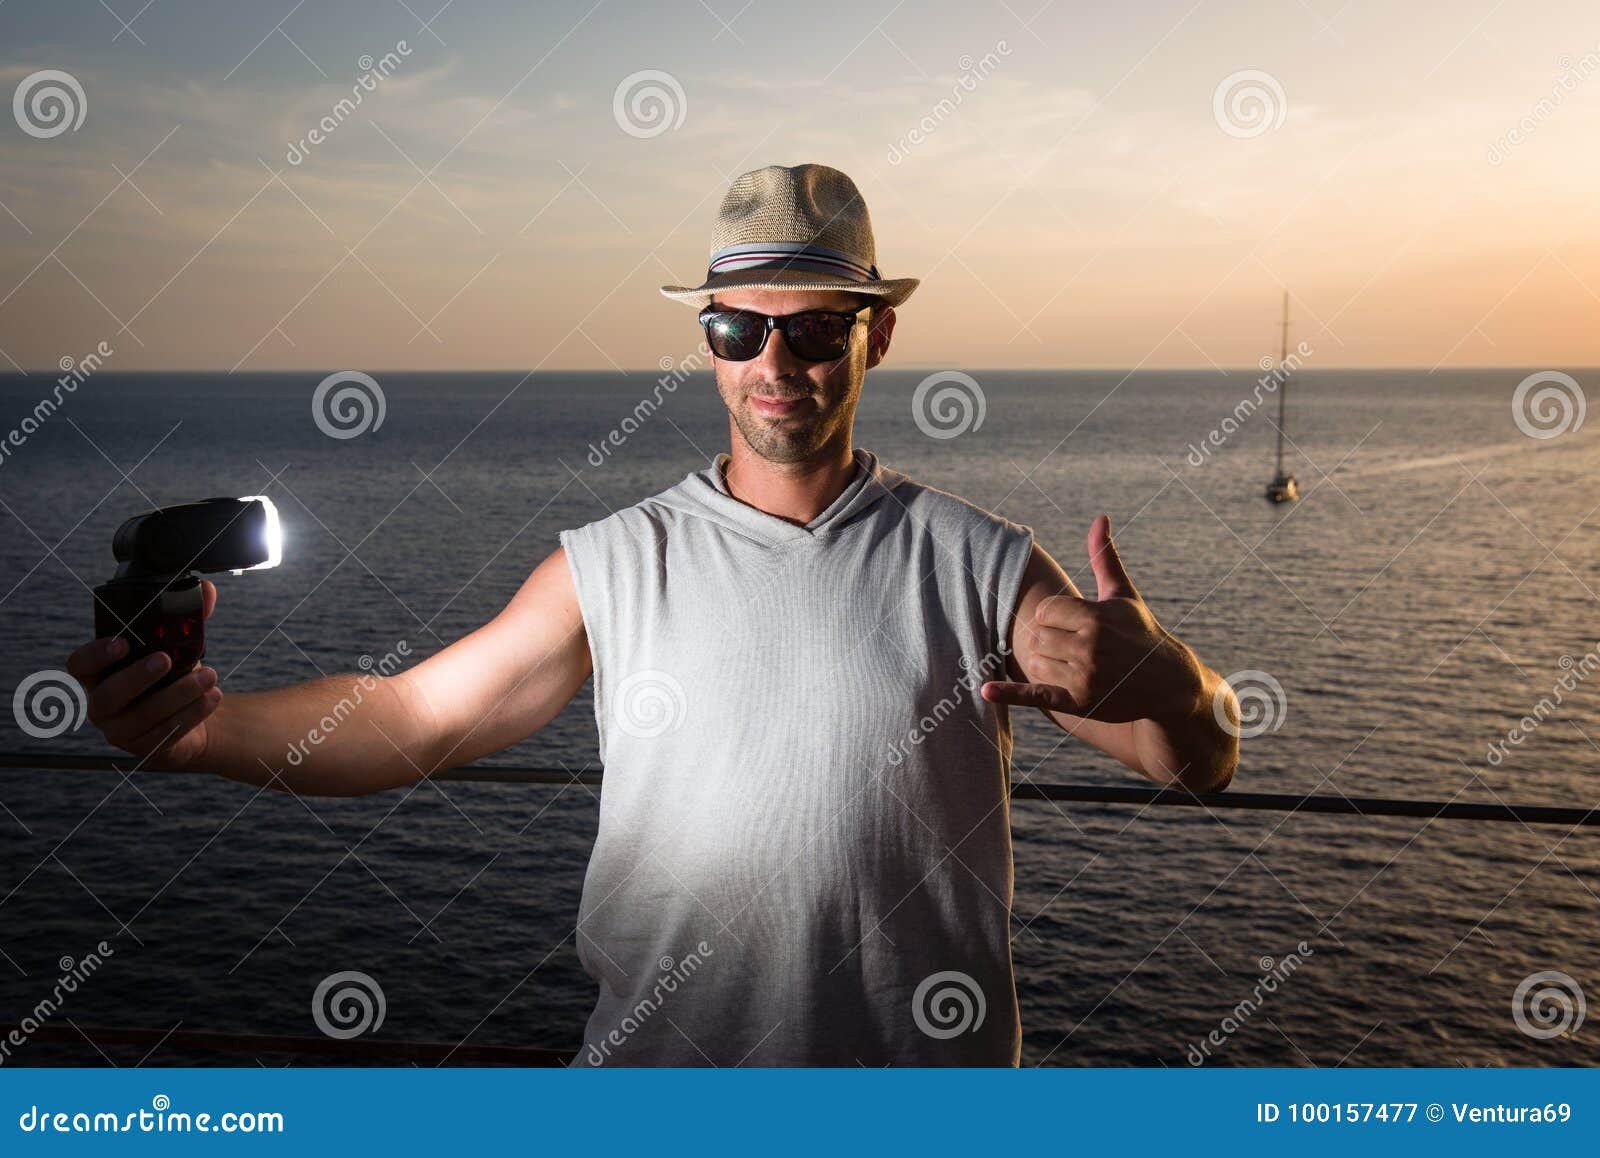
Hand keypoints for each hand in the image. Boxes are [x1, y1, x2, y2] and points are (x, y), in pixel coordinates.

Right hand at [67, 579, 222, 767]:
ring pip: (143, 716)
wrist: (194, 713)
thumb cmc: (175, 674)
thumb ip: (188, 617)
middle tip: (167, 659)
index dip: (96, 654)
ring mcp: (121, 730)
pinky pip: (165, 734)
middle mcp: (103, 704)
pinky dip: (192, 713)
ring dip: (179, 694)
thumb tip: (206, 589)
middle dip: (138, 676)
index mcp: (101, 674)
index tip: (122, 642)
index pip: (80, 665)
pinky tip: (211, 697)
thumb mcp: (179, 645)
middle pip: (109, 695)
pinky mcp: (145, 748)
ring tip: (210, 677)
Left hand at [980, 515, 1202, 723]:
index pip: (1045, 611)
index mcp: (1096, 618)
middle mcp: (1090, 648)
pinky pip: (1036, 695)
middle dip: (1050, 639)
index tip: (1074, 623)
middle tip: (1075, 646)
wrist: (1167, 682)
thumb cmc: (1140, 632)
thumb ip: (1104, 557)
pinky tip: (985, 690)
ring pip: (1035, 662)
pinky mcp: (1079, 703)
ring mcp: (1085, 678)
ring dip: (1045, 661)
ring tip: (1072, 662)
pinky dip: (1009, 694)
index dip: (1055, 616)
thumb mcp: (1122, 595)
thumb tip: (1100, 518)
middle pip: (1037, 636)